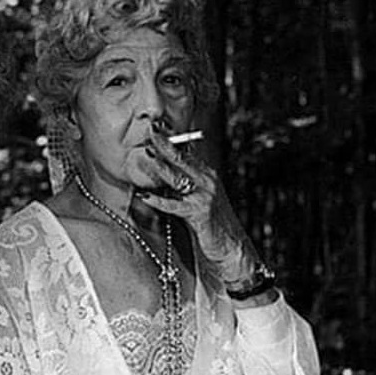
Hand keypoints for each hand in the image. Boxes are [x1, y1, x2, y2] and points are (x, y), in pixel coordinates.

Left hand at [136, 133, 260, 285]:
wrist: (231, 248)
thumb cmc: (211, 225)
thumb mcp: (196, 200)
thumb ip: (181, 187)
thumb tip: (160, 174)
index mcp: (207, 175)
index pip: (186, 152)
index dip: (171, 139)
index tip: (156, 127)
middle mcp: (208, 181)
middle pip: (182, 158)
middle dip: (165, 143)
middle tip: (150, 129)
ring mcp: (205, 196)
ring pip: (178, 177)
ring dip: (159, 165)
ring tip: (144, 154)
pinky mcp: (200, 213)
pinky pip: (175, 205)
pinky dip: (159, 201)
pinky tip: (144, 196)